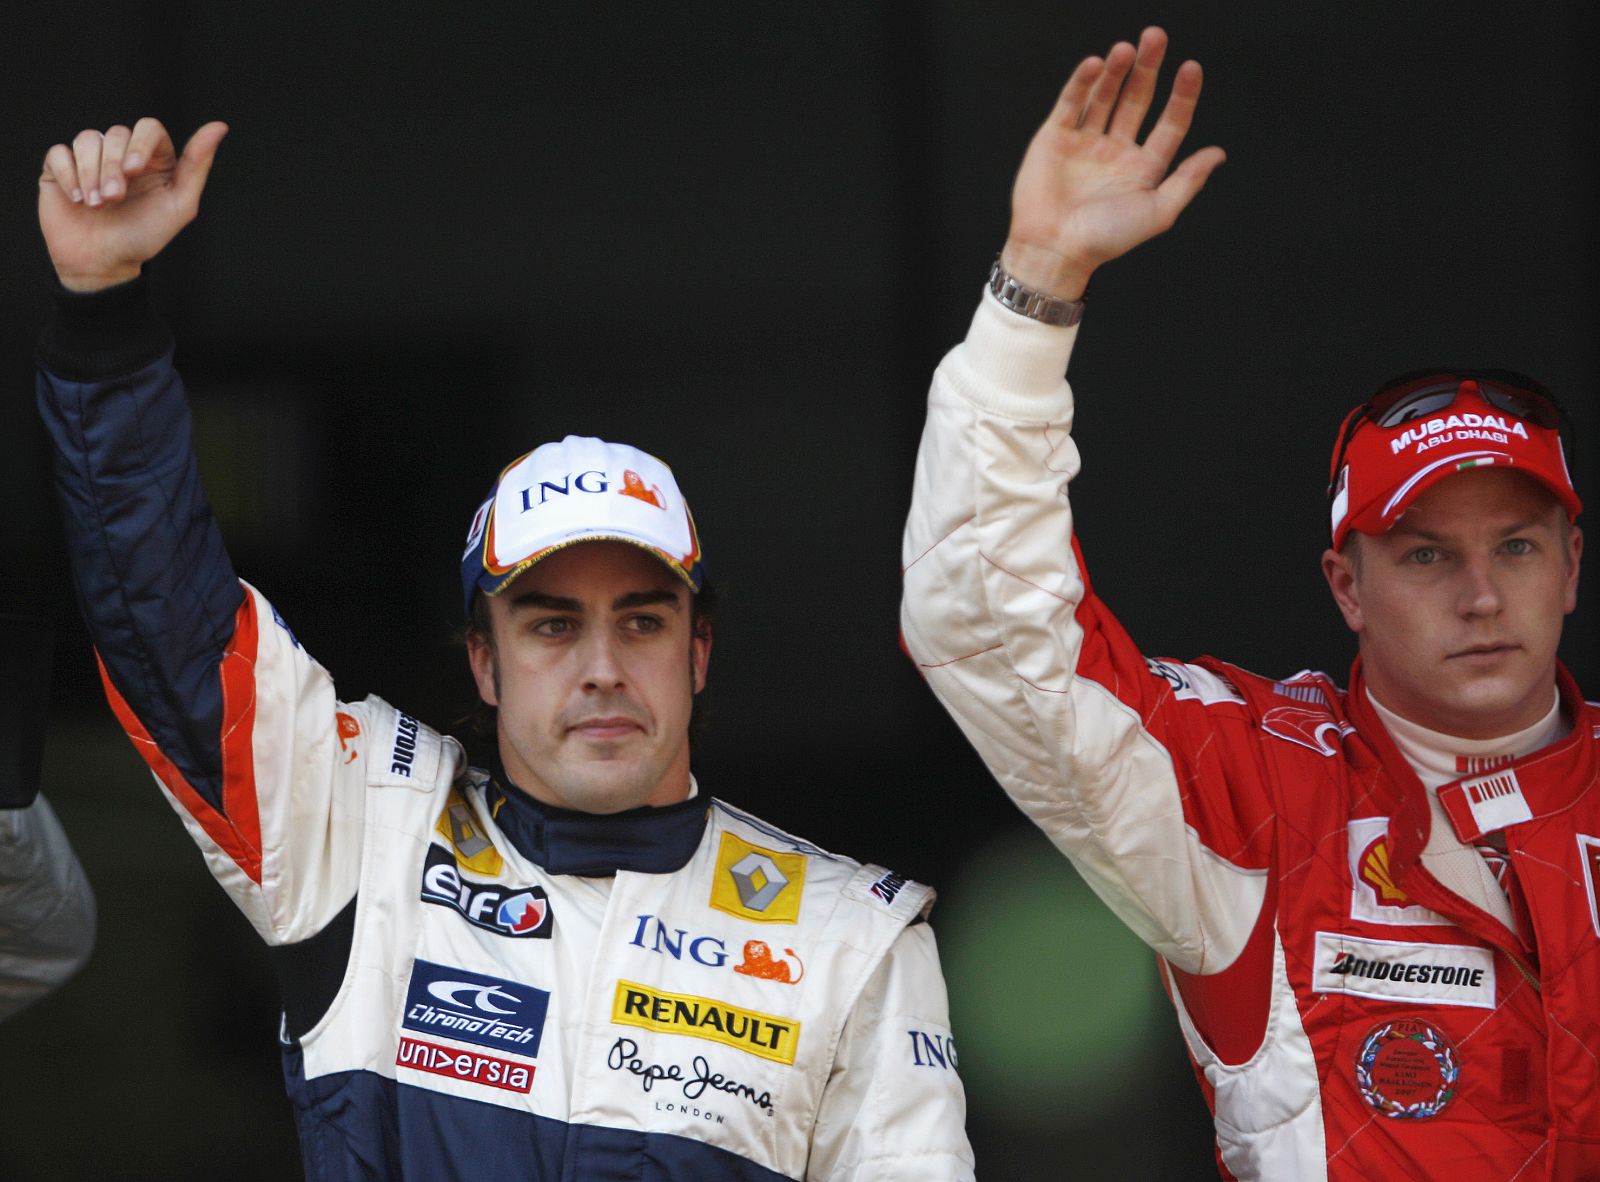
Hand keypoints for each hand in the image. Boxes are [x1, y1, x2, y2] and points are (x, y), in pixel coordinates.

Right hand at [38, 118, 227, 291]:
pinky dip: (67, 174)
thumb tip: (219, 126)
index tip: (133, 170)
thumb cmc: (143, 236)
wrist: (102, 262)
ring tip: (95, 204)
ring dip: (90, 172)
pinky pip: (59, 153)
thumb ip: (197, 165)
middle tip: (113, 198)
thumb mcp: (180, 205)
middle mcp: (123, 154)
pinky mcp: (61, 168)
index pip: (149, 128)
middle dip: (113, 167)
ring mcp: (91, 159)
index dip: (140, 143)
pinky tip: (75, 198)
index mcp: (154, 159)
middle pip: (117, 134)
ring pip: (88, 139)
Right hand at [1002, 27, 1223, 299]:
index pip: (1169, 123)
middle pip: (1137, 99)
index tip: (1190, 68)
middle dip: (1148, 68)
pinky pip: (1071, 103)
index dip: (1181, 95)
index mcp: (1143, 167)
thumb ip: (1188, 181)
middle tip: (1155, 37)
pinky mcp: (1054, 138)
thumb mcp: (1158, 212)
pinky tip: (1095, 65)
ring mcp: (1084, 142)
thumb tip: (1218, 153)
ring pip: (1104, 96)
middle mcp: (1115, 150)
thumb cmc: (1105, 240)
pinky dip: (1081, 83)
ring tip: (1125, 49)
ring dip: (1116, 71)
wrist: (1054, 249)